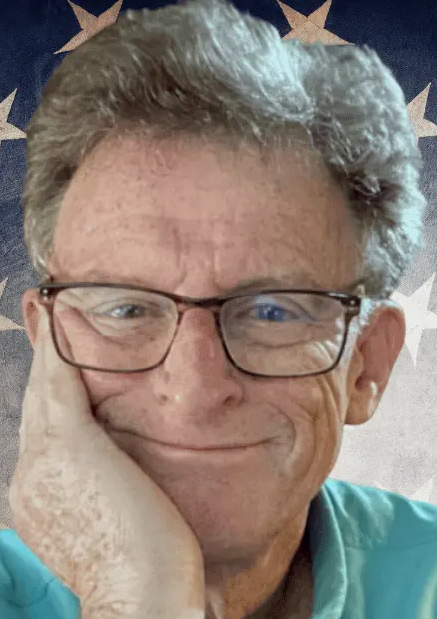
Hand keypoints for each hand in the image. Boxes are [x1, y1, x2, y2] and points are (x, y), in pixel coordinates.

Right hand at [9, 302, 204, 618]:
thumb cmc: (143, 573)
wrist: (140, 602)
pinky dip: (56, 347)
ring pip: (43, 389)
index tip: (53, 371)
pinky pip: (57, 381)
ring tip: (51, 312)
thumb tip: (124, 492)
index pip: (44, 430)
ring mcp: (44, 460)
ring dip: (47, 349)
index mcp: (41, 498)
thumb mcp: (115, 530)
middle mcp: (31, 476)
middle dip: (41, 363)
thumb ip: (108, 500)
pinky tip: (59, 315)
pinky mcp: (69, 445)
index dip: (46, 394)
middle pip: (37, 403)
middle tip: (46, 322)